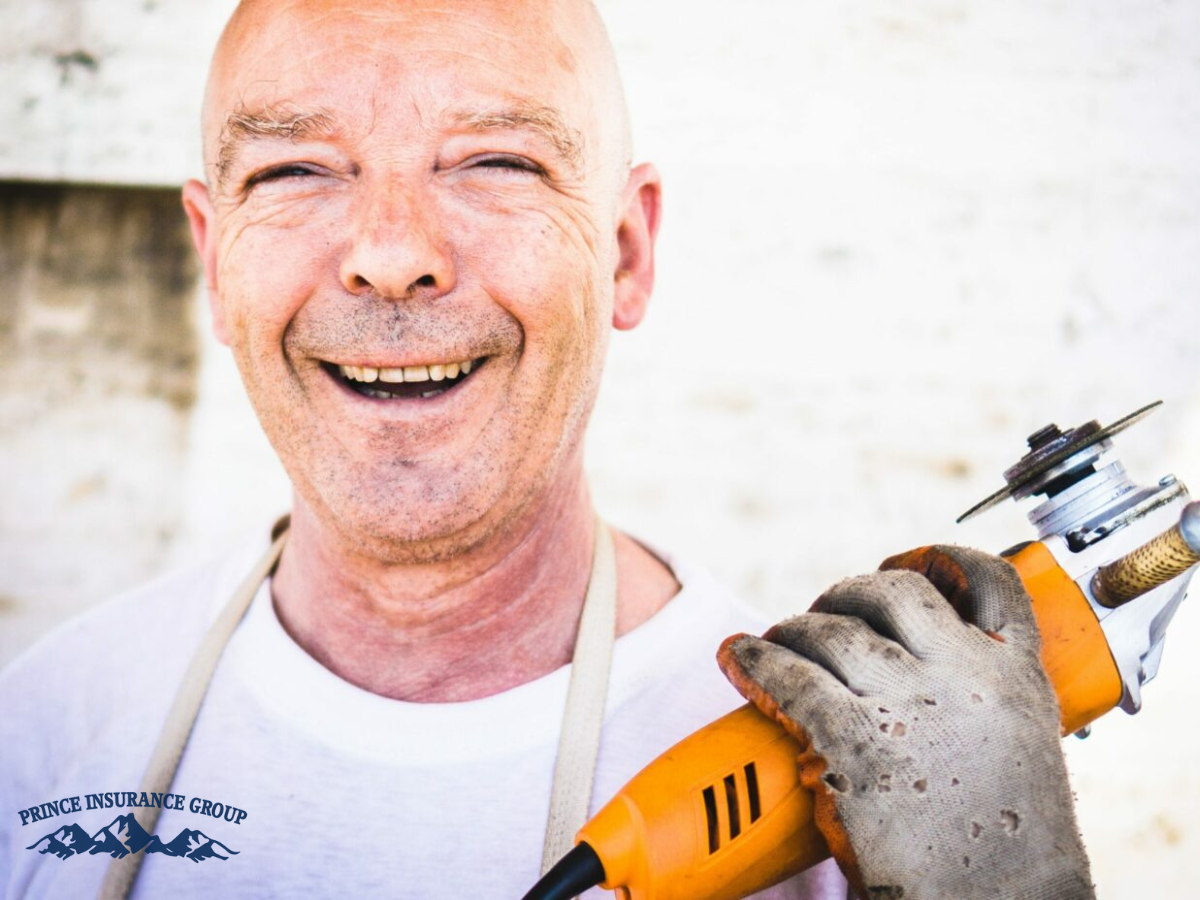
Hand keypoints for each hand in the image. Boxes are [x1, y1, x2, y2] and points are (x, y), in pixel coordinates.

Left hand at [718, 545, 1094, 899]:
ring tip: (775, 645)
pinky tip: (737, 659)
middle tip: (824, 619)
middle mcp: (966, 676)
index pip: (989, 580)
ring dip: (794, 630)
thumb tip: (912, 672)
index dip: (939, 560)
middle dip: (848, 595)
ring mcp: (911, 705)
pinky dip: (755, 662)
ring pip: (833, 631)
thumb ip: (979, 700)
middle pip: (893, 592)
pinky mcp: (857, 743)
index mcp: (1019, 676)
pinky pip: (791, 679)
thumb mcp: (1021, 751)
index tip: (901, 566)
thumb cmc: (1008, 850)